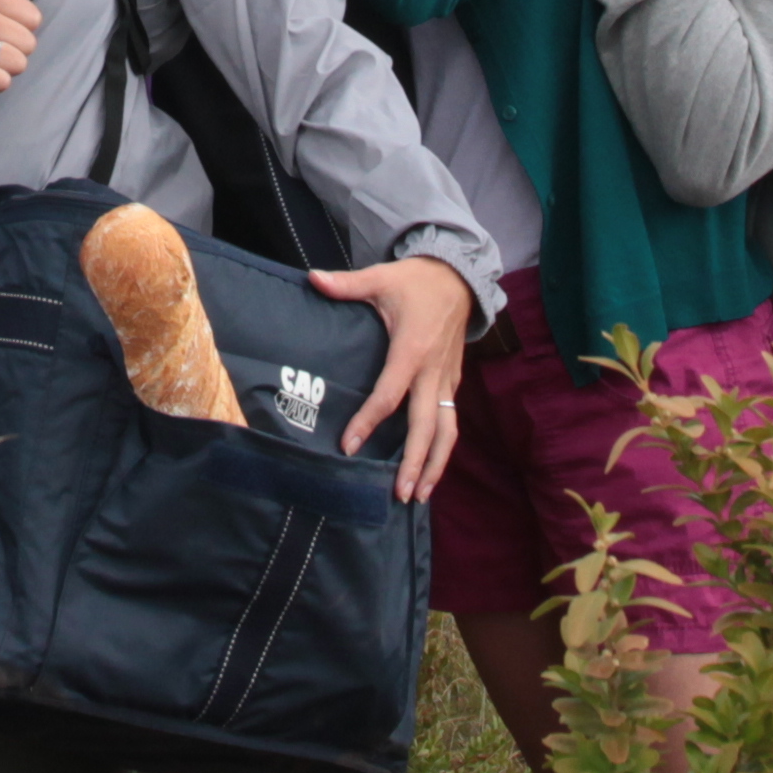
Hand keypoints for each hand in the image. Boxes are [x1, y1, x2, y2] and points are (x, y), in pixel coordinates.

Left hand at [311, 253, 482, 503]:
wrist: (460, 277)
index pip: (389, 394)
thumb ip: (347, 284)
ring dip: (436, 464)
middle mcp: (433, 372)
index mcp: (412, 350)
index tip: (350, 446)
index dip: (368, 421)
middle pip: (427, 425)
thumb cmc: (416, 281)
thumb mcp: (381, 278)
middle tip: (401, 493)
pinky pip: (449, 420)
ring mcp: (447, 379)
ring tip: (420, 494)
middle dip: (416, 462)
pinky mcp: (453, 382)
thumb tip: (312, 278)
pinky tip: (428, 469)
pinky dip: (441, 448)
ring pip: (447, 430)